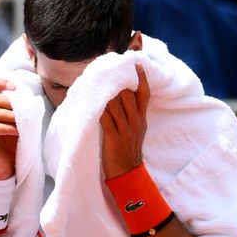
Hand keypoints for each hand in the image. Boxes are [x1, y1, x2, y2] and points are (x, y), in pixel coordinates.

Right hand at [0, 78, 17, 179]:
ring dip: (11, 115)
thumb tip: (29, 96)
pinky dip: (8, 127)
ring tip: (23, 122)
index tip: (15, 87)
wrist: (6, 172)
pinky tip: (18, 131)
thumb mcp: (16, 124)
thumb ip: (17, 110)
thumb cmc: (12, 147)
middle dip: (10, 102)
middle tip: (24, 110)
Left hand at [100, 64, 149, 179]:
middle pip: (128, 95)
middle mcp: (135, 122)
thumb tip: (119, 97)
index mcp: (141, 119)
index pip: (144, 94)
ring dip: (106, 92)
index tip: (137, 63)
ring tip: (98, 79)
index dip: (141, 78)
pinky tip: (92, 100)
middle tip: (109, 67)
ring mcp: (125, 130)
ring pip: (116, 104)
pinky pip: (106, 118)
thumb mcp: (134, 130)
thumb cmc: (127, 151)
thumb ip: (130, 114)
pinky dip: (99, 108)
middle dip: (118, 81)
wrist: (128, 173)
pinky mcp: (114, 137)